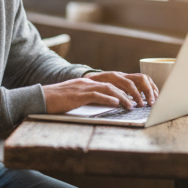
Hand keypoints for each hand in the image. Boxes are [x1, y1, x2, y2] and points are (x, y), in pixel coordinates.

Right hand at [41, 73, 157, 112]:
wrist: (42, 97)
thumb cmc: (62, 100)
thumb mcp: (83, 97)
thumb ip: (98, 97)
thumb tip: (114, 102)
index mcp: (95, 81)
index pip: (119, 80)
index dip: (134, 87)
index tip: (145, 96)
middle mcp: (92, 81)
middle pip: (119, 81)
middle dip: (134, 91)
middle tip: (144, 102)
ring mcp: (86, 86)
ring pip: (110, 88)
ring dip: (124, 97)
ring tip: (133, 106)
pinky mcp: (79, 94)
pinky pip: (96, 95)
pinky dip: (107, 98)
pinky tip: (116, 103)